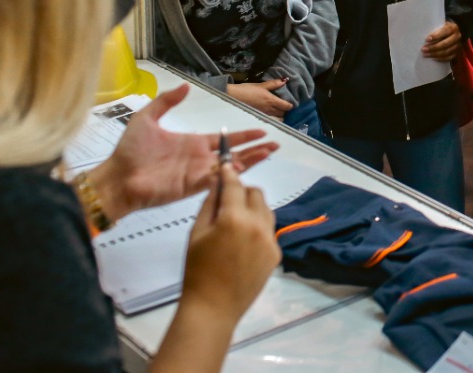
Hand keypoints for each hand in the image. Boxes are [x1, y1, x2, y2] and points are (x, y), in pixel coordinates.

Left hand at [89, 84, 278, 220]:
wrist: (118, 177)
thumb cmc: (130, 150)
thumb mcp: (147, 118)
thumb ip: (166, 101)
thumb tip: (186, 86)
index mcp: (193, 143)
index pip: (225, 139)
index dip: (244, 135)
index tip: (262, 130)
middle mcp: (200, 158)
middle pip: (235, 153)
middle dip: (255, 149)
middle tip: (275, 145)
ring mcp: (198, 174)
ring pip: (231, 168)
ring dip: (250, 161)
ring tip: (268, 154)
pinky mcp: (192, 187)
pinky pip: (217, 182)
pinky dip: (232, 176)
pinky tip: (246, 169)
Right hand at [179, 165, 279, 324]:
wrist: (213, 307)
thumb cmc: (197, 271)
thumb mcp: (196, 234)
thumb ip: (209, 204)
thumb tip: (217, 182)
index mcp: (234, 218)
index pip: (234, 185)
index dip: (229, 173)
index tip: (226, 165)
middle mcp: (257, 225)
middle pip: (256, 193)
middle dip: (242, 191)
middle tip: (227, 200)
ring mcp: (270, 240)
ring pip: (266, 210)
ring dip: (253, 208)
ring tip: (235, 221)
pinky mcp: (276, 254)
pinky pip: (269, 231)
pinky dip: (258, 228)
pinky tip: (242, 242)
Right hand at [228, 78, 294, 117]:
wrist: (231, 98)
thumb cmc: (245, 90)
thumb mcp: (260, 85)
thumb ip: (273, 84)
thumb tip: (285, 80)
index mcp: (271, 100)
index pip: (286, 106)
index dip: (290, 105)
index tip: (289, 103)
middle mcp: (269, 110)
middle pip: (283, 114)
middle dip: (285, 111)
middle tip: (282, 108)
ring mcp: (263, 116)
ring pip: (277, 121)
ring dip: (279, 118)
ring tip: (277, 114)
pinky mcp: (257, 120)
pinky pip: (269, 123)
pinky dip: (272, 122)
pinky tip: (270, 119)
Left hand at [423, 20, 461, 61]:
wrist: (452, 32)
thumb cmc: (443, 28)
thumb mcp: (440, 25)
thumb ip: (435, 30)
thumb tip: (426, 38)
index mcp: (453, 28)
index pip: (445, 31)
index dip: (436, 36)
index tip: (427, 39)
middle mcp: (457, 36)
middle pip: (445, 44)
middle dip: (433, 47)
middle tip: (423, 49)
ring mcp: (458, 45)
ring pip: (446, 52)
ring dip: (435, 54)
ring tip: (425, 54)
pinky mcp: (457, 52)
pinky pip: (449, 57)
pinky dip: (440, 58)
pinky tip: (433, 58)